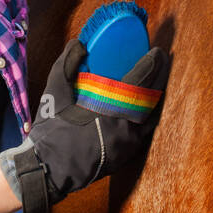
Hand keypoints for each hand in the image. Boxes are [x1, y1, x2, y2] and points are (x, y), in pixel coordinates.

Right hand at [0, 37, 170, 212]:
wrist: (48, 169)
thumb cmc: (51, 129)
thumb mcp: (54, 92)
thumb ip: (67, 64)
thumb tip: (80, 44)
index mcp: (109, 111)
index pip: (139, 83)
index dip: (151, 65)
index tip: (157, 51)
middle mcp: (125, 128)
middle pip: (152, 98)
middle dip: (160, 77)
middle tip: (164, 60)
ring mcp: (128, 144)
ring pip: (151, 115)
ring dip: (156, 94)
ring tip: (159, 78)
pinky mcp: (127, 154)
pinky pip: (144, 129)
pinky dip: (149, 113)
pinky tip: (148, 103)